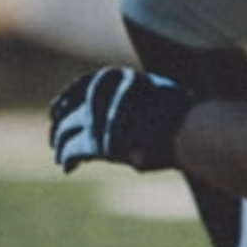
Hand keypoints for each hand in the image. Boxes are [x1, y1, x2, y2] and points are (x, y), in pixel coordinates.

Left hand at [48, 66, 194, 174]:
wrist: (192, 132)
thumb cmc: (185, 122)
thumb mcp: (162, 104)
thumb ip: (141, 111)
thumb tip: (132, 125)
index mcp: (122, 80)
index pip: (87, 84)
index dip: (69, 96)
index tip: (58, 108)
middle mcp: (109, 96)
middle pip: (74, 107)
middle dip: (62, 123)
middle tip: (55, 138)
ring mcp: (104, 118)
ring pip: (69, 129)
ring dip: (62, 143)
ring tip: (59, 156)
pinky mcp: (101, 141)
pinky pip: (76, 148)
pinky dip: (69, 157)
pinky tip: (67, 166)